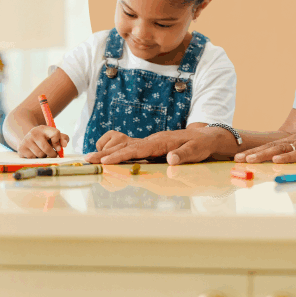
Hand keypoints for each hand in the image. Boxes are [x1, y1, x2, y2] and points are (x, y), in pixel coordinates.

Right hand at [18, 125, 68, 157]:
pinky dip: (36, 158)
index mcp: (44, 128)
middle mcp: (34, 133)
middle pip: (46, 148)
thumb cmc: (45, 138)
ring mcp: (26, 141)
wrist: (28, 139)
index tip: (58, 148)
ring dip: (44, 156)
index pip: (55, 134)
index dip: (58, 143)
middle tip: (53, 155)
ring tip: (42, 152)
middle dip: (52, 154)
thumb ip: (63, 138)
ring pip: (40, 155)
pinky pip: (33, 158)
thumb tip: (64, 145)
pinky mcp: (21, 149)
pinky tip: (35, 154)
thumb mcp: (54, 135)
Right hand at [84, 127, 235, 164]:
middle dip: (106, 153)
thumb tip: (170, 160)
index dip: (120, 155)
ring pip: (125, 144)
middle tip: (88, 160)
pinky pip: (130, 146)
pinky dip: (116, 149)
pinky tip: (107, 155)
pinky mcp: (151, 145)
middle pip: (125, 146)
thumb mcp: (197, 150)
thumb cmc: (202, 144)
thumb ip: (184, 155)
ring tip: (91, 158)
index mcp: (161, 141)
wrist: (207, 136)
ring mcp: (150, 141)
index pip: (137, 149)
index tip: (106, 160)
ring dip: (107, 150)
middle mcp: (152, 140)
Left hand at [233, 130, 295, 163]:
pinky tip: (276, 160)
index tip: (239, 156)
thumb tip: (282, 161)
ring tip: (250, 159)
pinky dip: (286, 157)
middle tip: (237, 158)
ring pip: (280, 149)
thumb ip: (295, 153)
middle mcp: (295, 140)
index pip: (270, 146)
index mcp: (293, 140)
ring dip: (263, 155)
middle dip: (252, 153)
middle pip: (270, 147)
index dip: (254, 150)